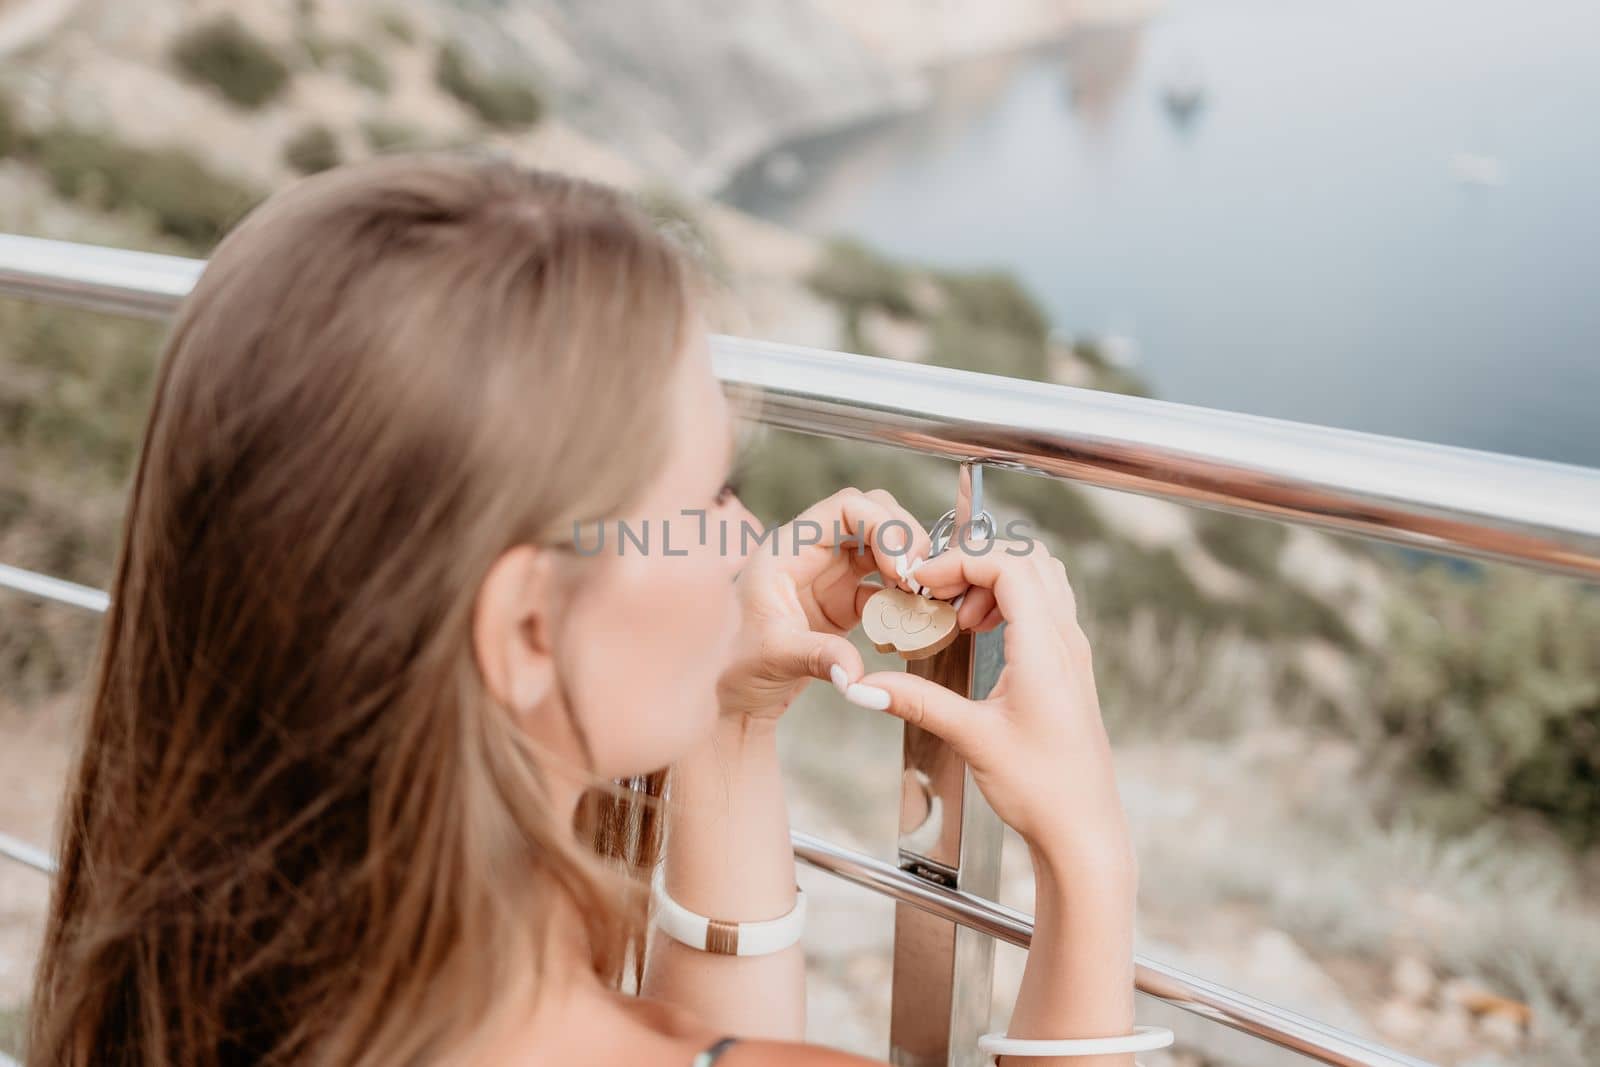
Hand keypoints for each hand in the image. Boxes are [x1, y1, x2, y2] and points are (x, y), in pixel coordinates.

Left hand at [716, 488, 932, 725]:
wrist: (733, 696)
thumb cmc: (735, 665)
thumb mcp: (773, 655)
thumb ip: (817, 656)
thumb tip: (854, 673)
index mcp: (789, 548)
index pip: (847, 507)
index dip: (884, 527)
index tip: (902, 567)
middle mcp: (812, 552)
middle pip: (874, 515)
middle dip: (905, 541)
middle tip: (920, 581)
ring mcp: (831, 575)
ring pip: (885, 547)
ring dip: (910, 568)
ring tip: (922, 600)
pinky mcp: (846, 602)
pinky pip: (887, 587)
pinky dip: (904, 599)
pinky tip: (908, 623)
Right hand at [846, 537, 1134, 876]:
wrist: (1083, 832)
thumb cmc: (1043, 790)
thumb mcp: (972, 739)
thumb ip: (916, 702)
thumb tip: (863, 684)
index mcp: (1048, 648)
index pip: (1008, 566)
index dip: (960, 561)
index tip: (921, 582)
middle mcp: (1067, 641)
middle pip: (1028, 560)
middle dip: (975, 564)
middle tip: (936, 592)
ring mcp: (1073, 653)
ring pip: (1041, 581)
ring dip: (994, 582)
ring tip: (957, 615)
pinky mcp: (1068, 669)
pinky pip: (1044, 609)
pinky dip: (1009, 604)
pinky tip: (980, 635)